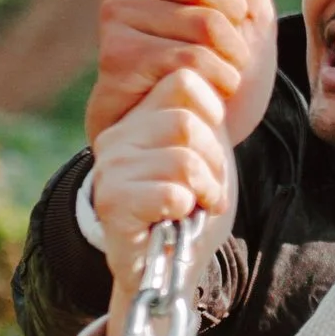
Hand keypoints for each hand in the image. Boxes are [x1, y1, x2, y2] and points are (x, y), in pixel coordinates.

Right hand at [85, 0, 275, 149]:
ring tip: (221, 77)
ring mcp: (115, 19)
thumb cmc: (217, 72)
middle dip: (234, 21)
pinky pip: (189, 57)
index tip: (234, 8)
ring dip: (230, 58)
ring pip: (200, 21)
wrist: (195, 138)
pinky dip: (215, 80)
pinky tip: (206, 94)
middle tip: (233, 52)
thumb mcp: (247, 17)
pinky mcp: (117, 58)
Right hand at [91, 69, 234, 335]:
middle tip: (205, 189)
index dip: (213, 116)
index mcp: (138, 116)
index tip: (208, 153)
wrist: (168, 267)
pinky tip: (179, 219)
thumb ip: (204, 111)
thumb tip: (223, 68)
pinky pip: (171, 191)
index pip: (186, 80)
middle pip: (186, 121)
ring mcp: (110, 169)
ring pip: (183, 157)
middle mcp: (117, 136)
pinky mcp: (113, 205)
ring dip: (205, 188)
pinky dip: (189, 209)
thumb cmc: (190, 208)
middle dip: (213, 162)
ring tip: (194, 204)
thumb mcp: (204, 149)